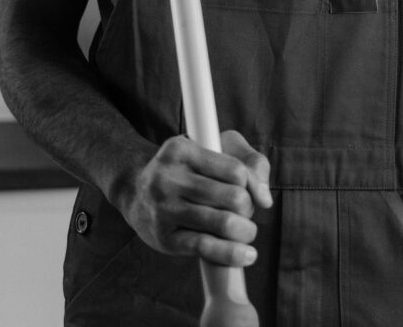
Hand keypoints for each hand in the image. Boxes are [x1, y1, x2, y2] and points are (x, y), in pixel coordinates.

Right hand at [118, 129, 271, 266]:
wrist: (136, 191)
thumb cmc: (187, 168)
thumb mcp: (214, 147)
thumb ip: (250, 163)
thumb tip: (265, 200)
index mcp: (181, 150)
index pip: (236, 170)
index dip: (250, 184)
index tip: (246, 189)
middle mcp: (169, 177)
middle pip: (234, 197)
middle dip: (248, 208)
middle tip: (244, 211)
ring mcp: (164, 209)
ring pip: (223, 223)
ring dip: (246, 231)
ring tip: (247, 232)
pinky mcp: (165, 238)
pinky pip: (205, 247)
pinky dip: (231, 253)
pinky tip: (247, 255)